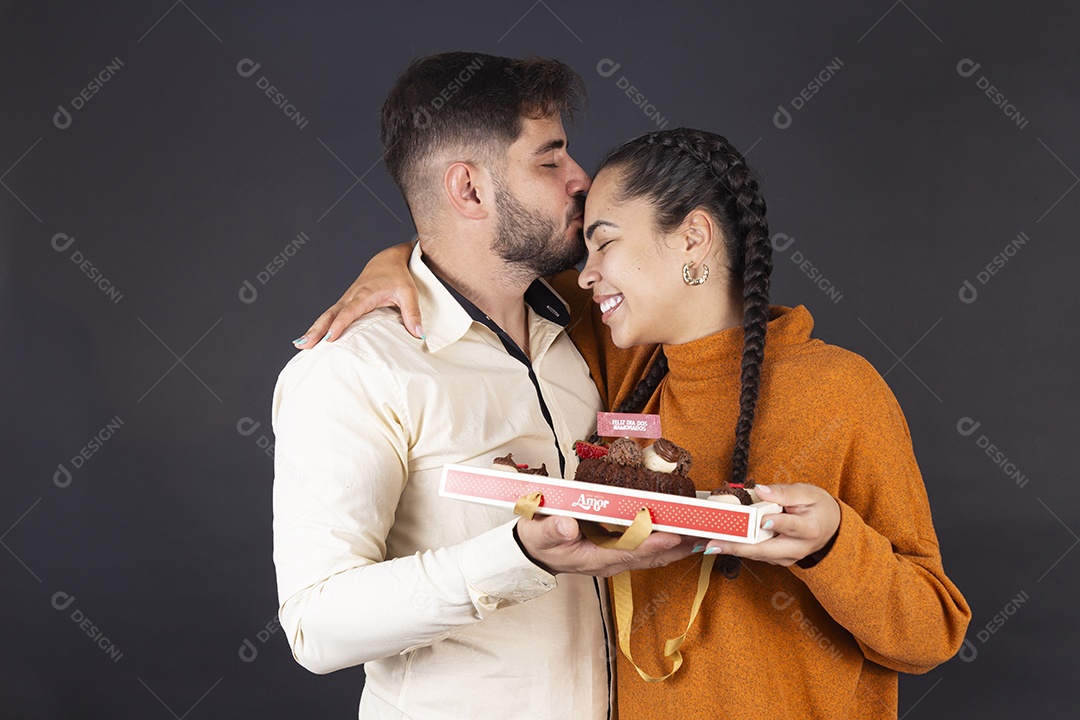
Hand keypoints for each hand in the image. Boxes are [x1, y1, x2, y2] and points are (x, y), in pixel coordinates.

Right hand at [293, 242, 422, 347]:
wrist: (388, 259)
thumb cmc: (398, 276)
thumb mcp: (409, 293)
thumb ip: (413, 314)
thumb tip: (419, 335)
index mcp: (364, 294)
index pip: (349, 311)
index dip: (340, 324)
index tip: (330, 337)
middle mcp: (351, 297)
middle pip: (330, 314)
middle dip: (317, 329)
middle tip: (305, 344)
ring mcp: (346, 300)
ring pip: (326, 315)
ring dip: (313, 329)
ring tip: (301, 345)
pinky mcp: (345, 303)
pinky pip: (329, 315)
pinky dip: (318, 326)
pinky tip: (310, 339)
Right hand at [516, 515, 696, 577]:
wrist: (536, 551)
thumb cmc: (539, 541)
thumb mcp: (539, 534)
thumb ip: (553, 530)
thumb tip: (568, 526)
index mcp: (595, 558)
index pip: (630, 552)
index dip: (652, 544)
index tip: (673, 536)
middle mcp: (611, 561)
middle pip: (651, 557)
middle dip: (678, 547)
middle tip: (704, 535)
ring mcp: (617, 558)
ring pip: (654, 555)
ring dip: (678, 546)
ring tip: (704, 534)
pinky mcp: (619, 551)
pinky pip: (648, 550)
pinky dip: (668, 543)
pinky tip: (684, 534)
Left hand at [702, 484, 839, 566]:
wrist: (830, 527)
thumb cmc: (818, 507)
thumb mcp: (807, 492)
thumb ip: (784, 492)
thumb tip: (762, 490)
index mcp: (809, 528)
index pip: (790, 526)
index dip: (775, 523)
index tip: (760, 521)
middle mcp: (797, 548)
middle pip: (766, 550)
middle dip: (738, 547)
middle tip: (714, 543)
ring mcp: (786, 557)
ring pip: (757, 554)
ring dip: (731, 549)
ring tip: (707, 542)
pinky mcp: (777, 560)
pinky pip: (755, 554)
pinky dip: (737, 548)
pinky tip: (718, 542)